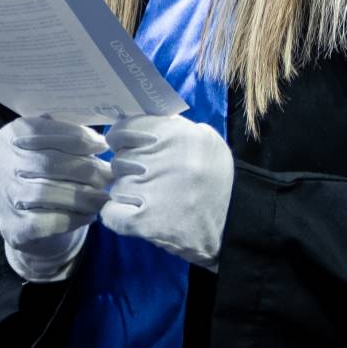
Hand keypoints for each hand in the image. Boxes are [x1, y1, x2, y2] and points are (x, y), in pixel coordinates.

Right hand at [0, 117, 111, 282]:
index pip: (42, 130)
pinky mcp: (14, 228)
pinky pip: (49, 221)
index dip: (76, 137)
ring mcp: (4, 198)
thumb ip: (66, 133)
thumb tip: (99, 137)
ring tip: (104, 196)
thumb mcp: (49, 145)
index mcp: (9, 136)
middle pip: (48, 163)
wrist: (27, 223)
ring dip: (83, 195)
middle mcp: (1, 164)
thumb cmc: (46, 173)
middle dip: (85, 168)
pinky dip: (75, 217)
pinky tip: (91, 214)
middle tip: (109, 175)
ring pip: (47, 193)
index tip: (102, 145)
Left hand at [101, 115, 233, 270]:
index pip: (127, 127)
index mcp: (179, 135)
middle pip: (119, 159)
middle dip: (127, 170)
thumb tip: (134, 123)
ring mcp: (155, 192)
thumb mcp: (203, 141)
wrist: (235, 225)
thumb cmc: (215, 179)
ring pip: (116, 187)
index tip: (122, 146)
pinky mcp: (147, 223)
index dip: (120, 138)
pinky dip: (117, 217)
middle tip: (145, 180)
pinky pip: (111, 214)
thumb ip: (170, 128)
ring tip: (149, 201)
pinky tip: (134, 217)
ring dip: (127, 196)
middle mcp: (167, 160)